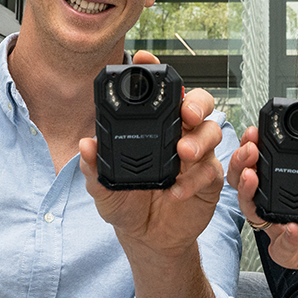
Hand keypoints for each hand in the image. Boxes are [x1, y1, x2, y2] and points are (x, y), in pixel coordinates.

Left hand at [79, 51, 224, 258]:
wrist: (148, 239)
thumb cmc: (128, 206)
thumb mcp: (103, 188)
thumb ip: (95, 168)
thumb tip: (86, 146)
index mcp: (153, 127)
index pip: (157, 92)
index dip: (154, 70)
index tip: (144, 58)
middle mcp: (178, 134)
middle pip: (197, 102)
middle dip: (195, 102)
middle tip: (184, 114)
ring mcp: (197, 155)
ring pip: (212, 130)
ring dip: (200, 140)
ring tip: (182, 154)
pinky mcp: (209, 178)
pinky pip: (211, 169)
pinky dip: (196, 178)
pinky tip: (177, 190)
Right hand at [227, 127, 297, 297]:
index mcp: (287, 178)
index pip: (262, 157)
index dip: (252, 143)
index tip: (254, 131)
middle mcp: (276, 200)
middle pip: (244, 180)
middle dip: (240, 163)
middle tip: (250, 151)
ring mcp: (278, 224)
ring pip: (250, 209)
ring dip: (248, 193)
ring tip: (253, 179)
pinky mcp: (287, 250)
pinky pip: (279, 245)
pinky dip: (285, 236)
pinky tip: (293, 228)